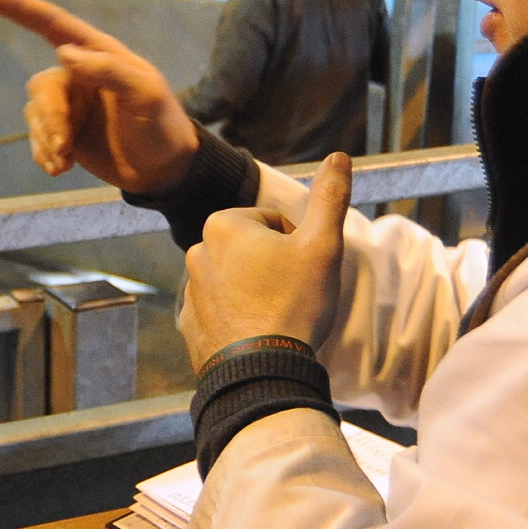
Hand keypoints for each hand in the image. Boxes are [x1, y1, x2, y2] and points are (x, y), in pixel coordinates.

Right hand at [0, 0, 199, 190]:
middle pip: (42, 87)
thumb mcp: (146, 95)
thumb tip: (63, 51)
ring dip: (46, 140)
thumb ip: (109, 70)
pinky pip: (36, 138)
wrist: (164, 170)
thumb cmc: (162, 125)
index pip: (54, 25)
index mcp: (98, 55)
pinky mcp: (63, 134)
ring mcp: (69, 106)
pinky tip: (60, 169)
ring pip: (35, 115)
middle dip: (50, 119)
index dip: (19, 8)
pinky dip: (43, 154)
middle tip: (65, 147)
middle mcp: (78, 75)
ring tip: (65, 162)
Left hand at [179, 154, 351, 369]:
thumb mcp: (321, 246)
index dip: (296, 246)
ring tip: (277, 319)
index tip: (302, 273)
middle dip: (273, 269)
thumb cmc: (293, 303)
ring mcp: (189, 293)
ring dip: (256, 294)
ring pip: (236, 282)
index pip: (273, 224)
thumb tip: (339, 156)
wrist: (263, 372)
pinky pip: (221, 314)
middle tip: (293, 297)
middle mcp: (196, 253)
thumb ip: (329, 198)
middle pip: (252, 252)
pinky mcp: (189, 327)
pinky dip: (239, 321)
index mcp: (223, 226)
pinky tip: (258, 338)